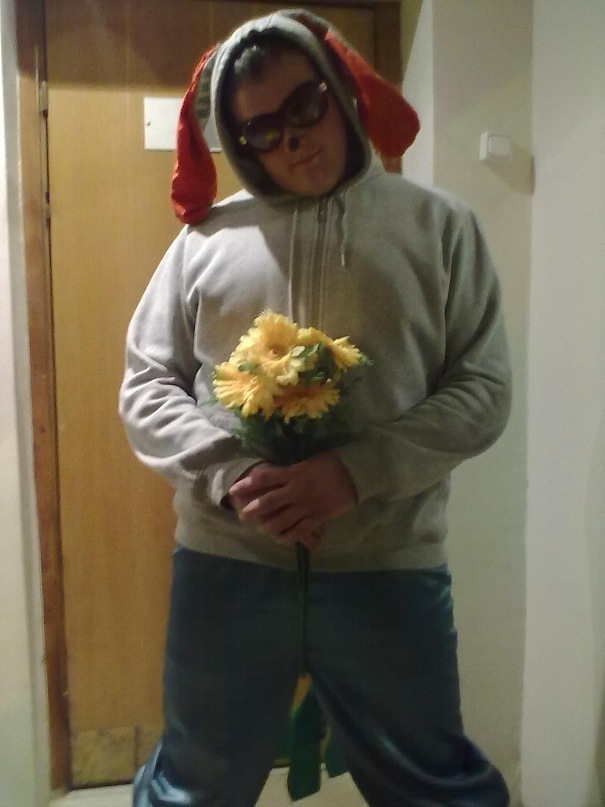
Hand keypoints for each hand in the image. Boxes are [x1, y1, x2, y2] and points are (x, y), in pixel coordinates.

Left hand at [228, 452, 356, 549]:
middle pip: (268, 502)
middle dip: (253, 510)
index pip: (264, 479)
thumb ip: (292, 470)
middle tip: (244, 515)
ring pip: (282, 520)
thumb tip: (277, 475)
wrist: (356, 472)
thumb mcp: (308, 461)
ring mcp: (307, 505)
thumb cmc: (332, 462)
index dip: (246, 485)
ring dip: (269, 526)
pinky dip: (288, 535)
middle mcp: (296, 490)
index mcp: (293, 473)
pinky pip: (300, 530)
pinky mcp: (318, 516)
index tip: (234, 491)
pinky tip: (281, 538)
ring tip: (263, 529)